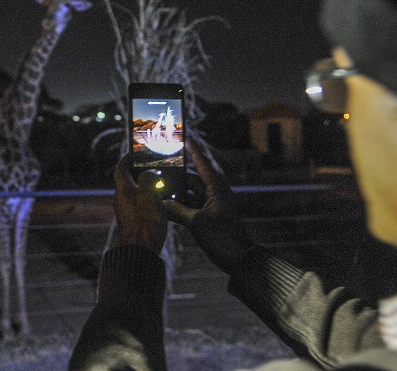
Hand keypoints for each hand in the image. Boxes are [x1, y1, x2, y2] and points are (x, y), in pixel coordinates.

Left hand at [112, 154, 167, 255]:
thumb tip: (149, 173)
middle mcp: (122, 200)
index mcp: (123, 190)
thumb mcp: (149, 195)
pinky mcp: (135, 222)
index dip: (127, 158)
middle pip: (128, 180)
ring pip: (136, 193)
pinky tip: (162, 202)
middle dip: (140, 172)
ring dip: (147, 186)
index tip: (134, 152)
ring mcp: (128, 212)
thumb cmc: (145, 223)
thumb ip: (148, 178)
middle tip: (154, 167)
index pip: (121, 169)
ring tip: (162, 182)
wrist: (141, 252)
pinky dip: (150, 199)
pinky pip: (141, 205)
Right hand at [163, 140, 252, 273]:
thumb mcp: (196, 222)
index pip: (202, 163)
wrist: (237, 259)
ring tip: (158, 187)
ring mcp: (211, 204)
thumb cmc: (222, 237)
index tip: (184, 137)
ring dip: (176, 192)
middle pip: (192, 177)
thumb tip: (160, 204)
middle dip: (177, 174)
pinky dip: (179, 205)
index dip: (192, 149)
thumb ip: (177, 210)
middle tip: (160, 167)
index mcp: (216, 188)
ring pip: (190, 192)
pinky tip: (165, 206)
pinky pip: (190, 205)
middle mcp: (214, 192)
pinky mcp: (207, 216)